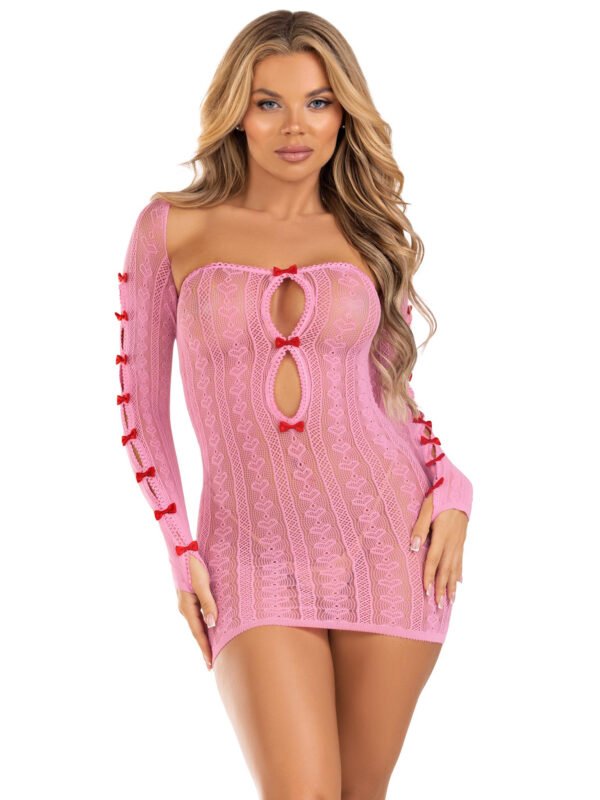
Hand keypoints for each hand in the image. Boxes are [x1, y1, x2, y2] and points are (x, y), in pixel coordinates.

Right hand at [176, 555, 217, 670]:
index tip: (210, 663)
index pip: (198, 633)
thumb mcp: (202, 583)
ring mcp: (186, 603)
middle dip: (204, 648)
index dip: (205, 648)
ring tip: (212, 651)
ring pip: (197, 624)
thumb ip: (208, 603)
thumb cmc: (193, 565)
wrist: (181, 550)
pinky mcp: (189, 597)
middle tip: (211, 665)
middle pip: (197, 632)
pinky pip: (197, 616)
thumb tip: (212, 624)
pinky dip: (203, 626)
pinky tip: (209, 629)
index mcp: (187, 607)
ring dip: (204, 638)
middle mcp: (185, 608)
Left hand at [410, 494, 466, 606]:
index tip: (427, 592)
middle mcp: (452, 542)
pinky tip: (459, 584)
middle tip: (438, 605)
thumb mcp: (426, 508)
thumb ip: (419, 528)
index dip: (429, 577)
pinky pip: (461, 561)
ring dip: (452, 586)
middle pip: (445, 569)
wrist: (459, 491)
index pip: (433, 560)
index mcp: (441, 535)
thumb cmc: (439, 498)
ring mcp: (459, 543)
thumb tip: (413, 547)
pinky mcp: (462, 541)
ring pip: (455, 568)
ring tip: (450, 601)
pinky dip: (459, 574)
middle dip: (442, 588)